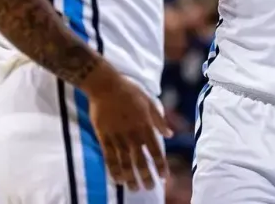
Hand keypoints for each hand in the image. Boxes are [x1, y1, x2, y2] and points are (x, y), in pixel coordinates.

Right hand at [84, 69, 172, 190]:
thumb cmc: (129, 90)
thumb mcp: (149, 101)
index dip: (160, 164)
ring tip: (134, 189)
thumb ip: (159, 120)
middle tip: (149, 188)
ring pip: (125, 162)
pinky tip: (117, 179)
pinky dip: (113, 169)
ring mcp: (117, 136)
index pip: (155, 150)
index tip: (164, 176)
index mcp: (145, 125)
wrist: (105, 85)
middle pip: (140, 160)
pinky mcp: (104, 136)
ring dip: (130, 177)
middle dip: (146, 176)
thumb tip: (171, 134)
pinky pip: (109, 157)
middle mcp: (132, 134)